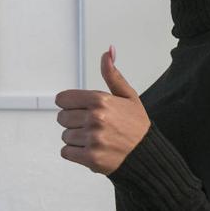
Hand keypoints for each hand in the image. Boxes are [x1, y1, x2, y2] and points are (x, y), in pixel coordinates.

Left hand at [55, 47, 150, 174]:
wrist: (148, 154)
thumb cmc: (137, 125)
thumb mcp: (128, 96)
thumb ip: (112, 74)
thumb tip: (107, 52)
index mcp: (100, 100)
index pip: (63, 99)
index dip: (70, 105)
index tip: (80, 110)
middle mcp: (95, 118)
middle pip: (62, 118)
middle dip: (74, 122)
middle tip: (92, 126)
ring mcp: (92, 139)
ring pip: (65, 136)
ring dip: (76, 139)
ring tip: (95, 139)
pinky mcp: (90, 158)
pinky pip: (66, 152)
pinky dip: (76, 153)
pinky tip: (91, 149)